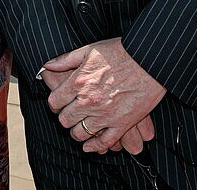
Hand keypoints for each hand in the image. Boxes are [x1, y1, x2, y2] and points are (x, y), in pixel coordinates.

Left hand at [45, 38, 165, 152]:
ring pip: (80, 133)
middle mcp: (88, 101)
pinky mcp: (122, 124)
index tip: (58, 104)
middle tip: (69, 116)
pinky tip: (89, 146)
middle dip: (65, 118)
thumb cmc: (119, 52)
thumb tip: (47, 65)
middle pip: (65, 120)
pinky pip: (104, 142)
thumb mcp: (89, 50)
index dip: (54, 105)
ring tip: (78, 129)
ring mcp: (105, 114)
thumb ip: (66, 59)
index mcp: (78, 83)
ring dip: (77, 133)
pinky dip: (94, 147)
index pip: (54, 102)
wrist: (148, 61)